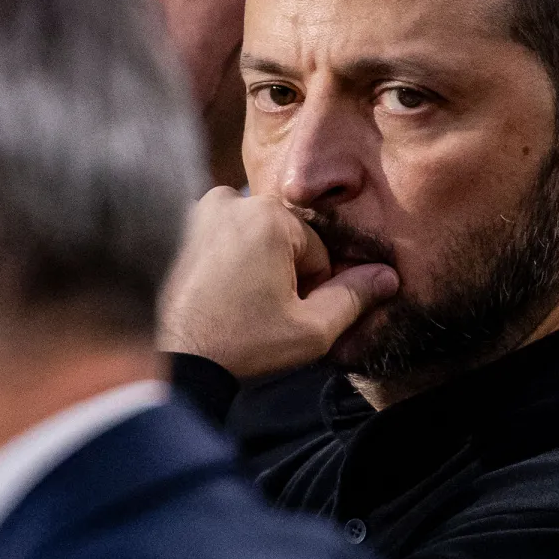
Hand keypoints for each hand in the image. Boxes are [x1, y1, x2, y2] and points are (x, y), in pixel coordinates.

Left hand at [157, 188, 398, 377]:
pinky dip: (218, 258)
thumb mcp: (311, 330)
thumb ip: (353, 297)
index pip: (316, 251)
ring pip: (249, 235)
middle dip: (279, 271)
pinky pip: (215, 236)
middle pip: (282, 238)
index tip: (285, 313)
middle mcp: (231, 198)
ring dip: (250, 263)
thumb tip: (388, 276)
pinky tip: (210, 293)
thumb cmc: (241, 345)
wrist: (170, 360)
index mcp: (271, 215)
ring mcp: (195, 209)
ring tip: (233, 303)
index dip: (309, 288)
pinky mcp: (170, 226)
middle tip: (258, 311)